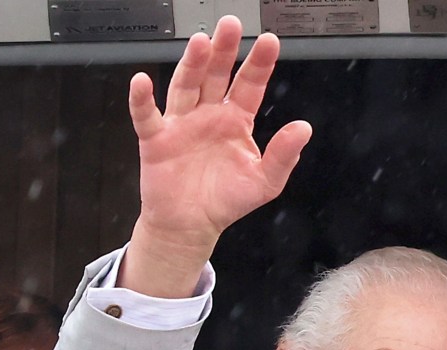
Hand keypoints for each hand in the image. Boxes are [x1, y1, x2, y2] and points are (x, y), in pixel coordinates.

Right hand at [122, 16, 312, 296]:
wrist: (191, 227)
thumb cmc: (225, 202)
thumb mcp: (265, 183)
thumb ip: (283, 155)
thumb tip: (304, 129)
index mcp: (236, 121)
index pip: (249, 85)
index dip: (258, 64)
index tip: (269, 42)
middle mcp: (208, 115)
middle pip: (216, 75)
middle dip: (224, 51)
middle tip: (230, 26)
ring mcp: (182, 123)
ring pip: (186, 86)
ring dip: (192, 64)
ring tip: (200, 43)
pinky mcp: (157, 139)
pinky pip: (147, 116)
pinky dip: (142, 99)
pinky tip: (142, 82)